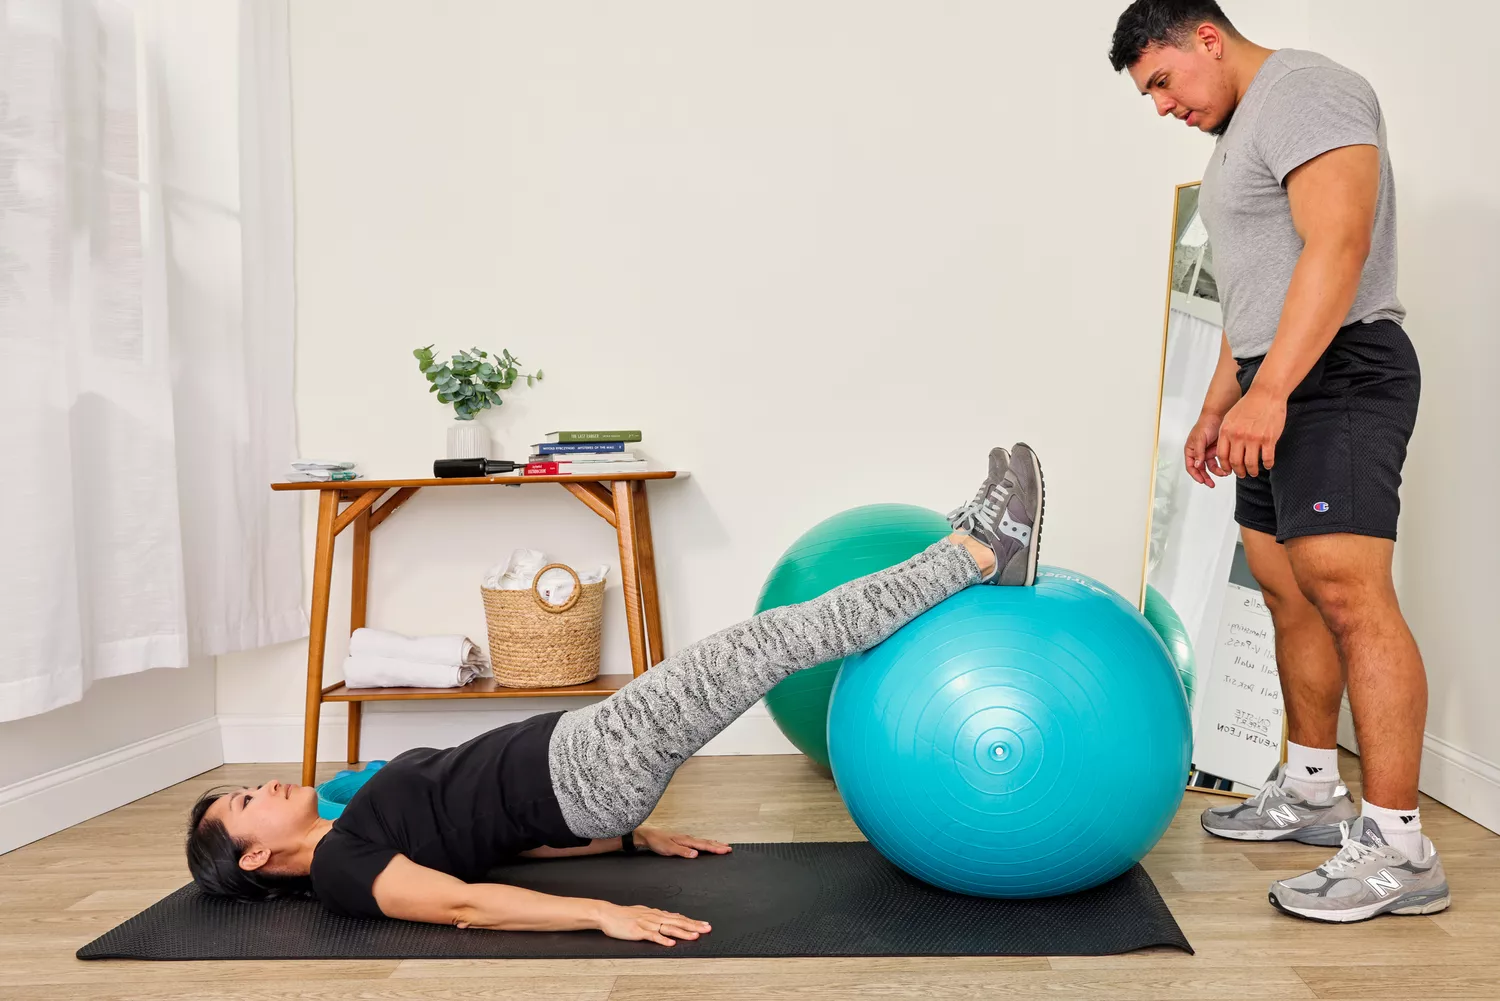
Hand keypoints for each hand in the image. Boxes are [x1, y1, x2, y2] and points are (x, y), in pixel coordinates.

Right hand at [596, 902, 711, 946]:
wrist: (608, 914)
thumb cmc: (625, 915)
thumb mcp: (644, 912)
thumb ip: (658, 915)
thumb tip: (670, 916)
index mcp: (656, 914)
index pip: (678, 918)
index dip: (692, 921)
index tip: (704, 924)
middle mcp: (654, 917)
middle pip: (678, 922)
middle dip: (693, 926)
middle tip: (707, 929)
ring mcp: (647, 924)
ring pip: (668, 928)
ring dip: (682, 932)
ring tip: (694, 936)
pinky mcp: (639, 931)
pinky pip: (653, 936)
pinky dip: (662, 940)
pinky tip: (671, 943)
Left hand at [635, 826, 732, 858]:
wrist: (648, 836)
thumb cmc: (657, 842)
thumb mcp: (668, 849)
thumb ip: (682, 852)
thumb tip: (696, 854)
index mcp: (686, 840)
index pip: (704, 845)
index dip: (715, 848)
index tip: (725, 850)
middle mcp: (688, 838)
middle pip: (706, 842)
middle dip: (718, 845)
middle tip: (729, 849)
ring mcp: (686, 839)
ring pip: (703, 841)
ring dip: (714, 843)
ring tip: (724, 845)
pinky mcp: (683, 840)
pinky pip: (698, 842)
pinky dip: (706, 843)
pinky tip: (707, 844)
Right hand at [1184, 412, 1229, 486]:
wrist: (1218, 415)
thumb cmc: (1206, 424)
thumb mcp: (1200, 439)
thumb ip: (1199, 453)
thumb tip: (1197, 465)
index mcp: (1191, 450)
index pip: (1191, 466)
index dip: (1196, 475)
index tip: (1202, 481)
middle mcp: (1198, 452)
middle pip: (1200, 469)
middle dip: (1205, 477)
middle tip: (1211, 484)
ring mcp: (1208, 452)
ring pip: (1210, 467)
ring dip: (1216, 472)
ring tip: (1224, 473)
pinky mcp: (1217, 450)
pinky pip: (1219, 461)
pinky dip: (1222, 465)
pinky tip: (1227, 467)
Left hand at [1215, 386, 1286, 478]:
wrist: (1266, 393)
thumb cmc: (1249, 405)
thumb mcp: (1230, 418)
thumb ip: (1226, 434)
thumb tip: (1226, 449)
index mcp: (1226, 431)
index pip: (1222, 456)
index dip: (1225, 466)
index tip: (1229, 470)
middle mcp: (1238, 436)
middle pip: (1235, 462)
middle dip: (1238, 472)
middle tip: (1242, 474)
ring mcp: (1253, 438)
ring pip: (1250, 463)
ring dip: (1252, 471)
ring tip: (1254, 472)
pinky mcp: (1268, 439)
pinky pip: (1267, 458)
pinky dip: (1267, 465)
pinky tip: (1267, 465)